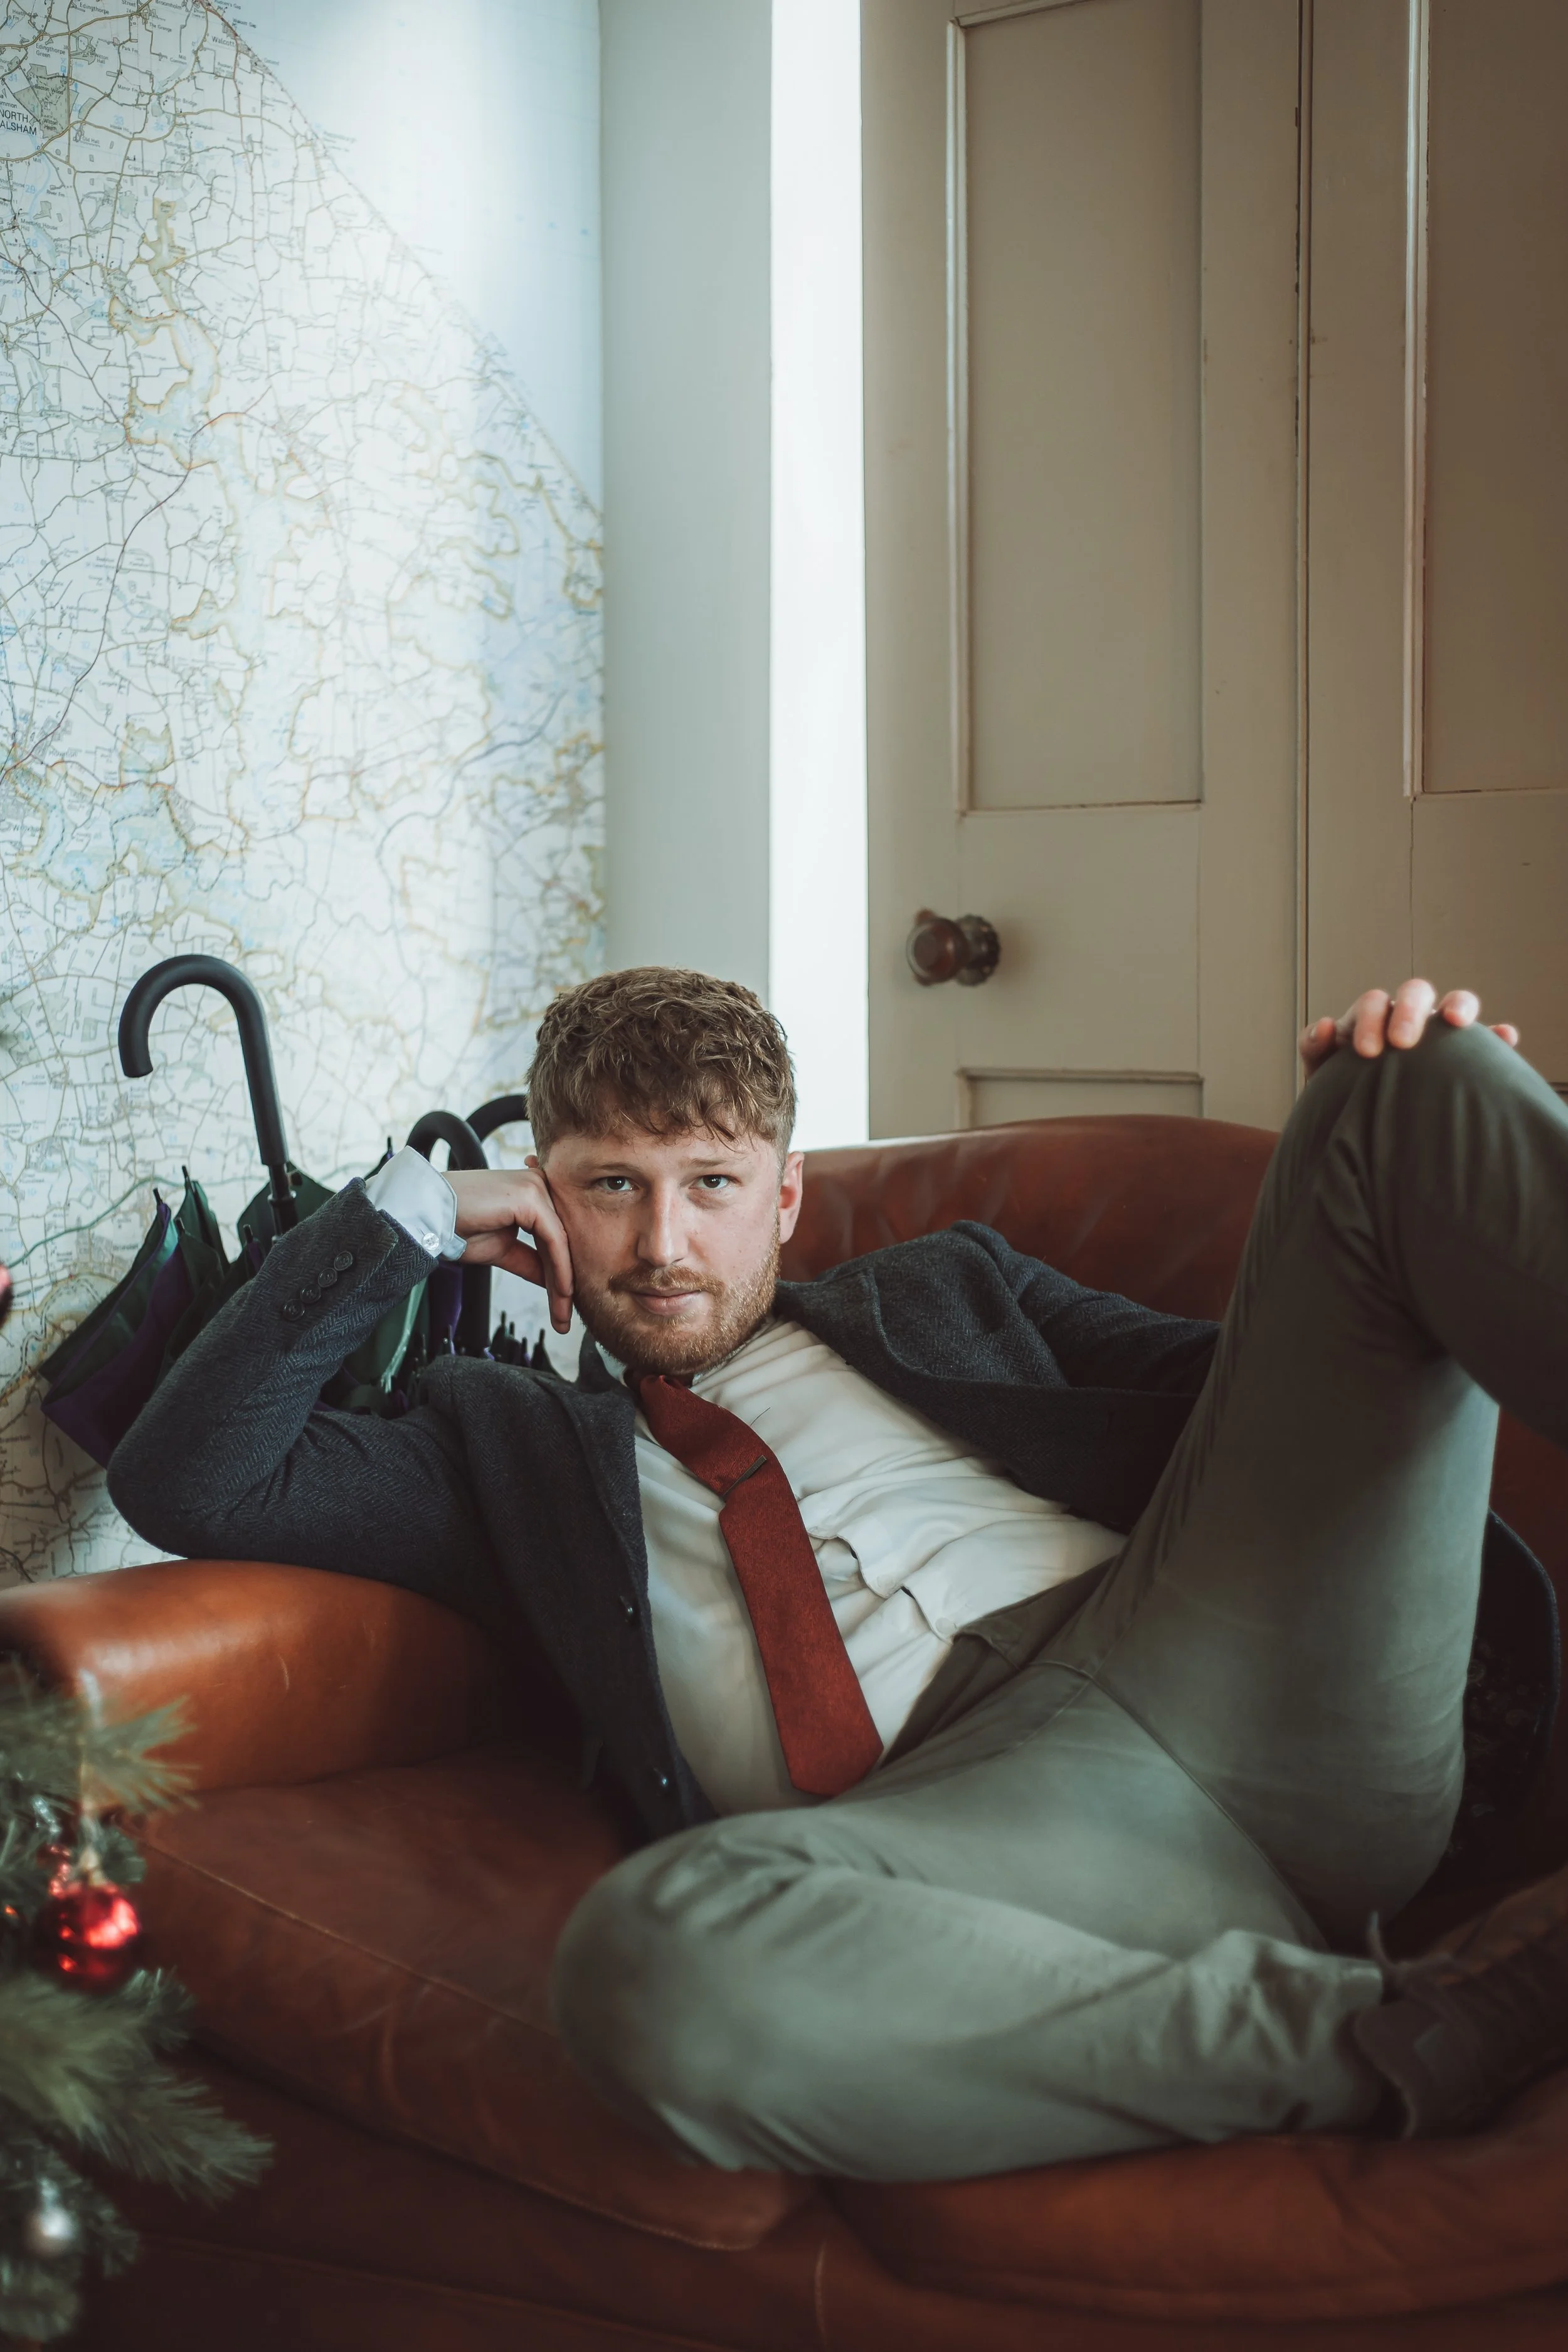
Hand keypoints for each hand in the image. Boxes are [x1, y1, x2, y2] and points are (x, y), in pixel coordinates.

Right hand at [446, 1163, 573, 1333]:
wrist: (428, 1216)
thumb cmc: (457, 1227)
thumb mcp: (502, 1249)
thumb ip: (530, 1261)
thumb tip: (555, 1283)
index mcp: (532, 1193)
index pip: (554, 1240)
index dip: (559, 1276)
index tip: (561, 1309)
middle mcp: (538, 1185)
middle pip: (560, 1242)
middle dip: (564, 1285)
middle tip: (564, 1321)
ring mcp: (536, 1187)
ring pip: (561, 1243)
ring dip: (563, 1284)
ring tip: (562, 1316)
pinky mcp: (530, 1195)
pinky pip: (554, 1239)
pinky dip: (560, 1269)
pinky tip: (561, 1293)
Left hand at [1299, 980, 1518, 1078]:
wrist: (1358, 1127)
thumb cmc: (1340, 1094)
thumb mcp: (1322, 1073)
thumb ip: (1316, 1048)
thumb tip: (1324, 1026)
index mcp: (1370, 1019)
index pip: (1374, 1003)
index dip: (1371, 1019)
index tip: (1367, 1051)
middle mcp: (1406, 1018)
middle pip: (1414, 993)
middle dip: (1409, 1011)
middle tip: (1402, 1043)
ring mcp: (1437, 1034)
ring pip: (1452, 1002)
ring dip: (1457, 1005)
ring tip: (1457, 1023)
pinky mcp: (1463, 1055)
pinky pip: (1485, 1039)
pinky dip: (1495, 1034)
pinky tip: (1505, 1037)